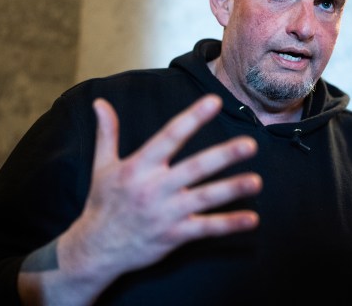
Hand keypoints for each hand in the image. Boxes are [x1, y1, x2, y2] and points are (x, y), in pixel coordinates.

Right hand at [28, 94, 261, 302]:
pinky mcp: (174, 235)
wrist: (95, 250)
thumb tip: (100, 103)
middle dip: (223, 156)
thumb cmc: (102, 203)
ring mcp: (166, 213)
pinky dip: (229, 225)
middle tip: (251, 144)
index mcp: (139, 166)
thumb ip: (107, 133)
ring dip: (232, 190)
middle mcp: (154, 188)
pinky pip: (205, 229)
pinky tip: (252, 220)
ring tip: (257, 182)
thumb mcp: (102, 166)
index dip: (192, 118)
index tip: (214, 101)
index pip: (169, 136)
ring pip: (205, 199)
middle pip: (195, 168)